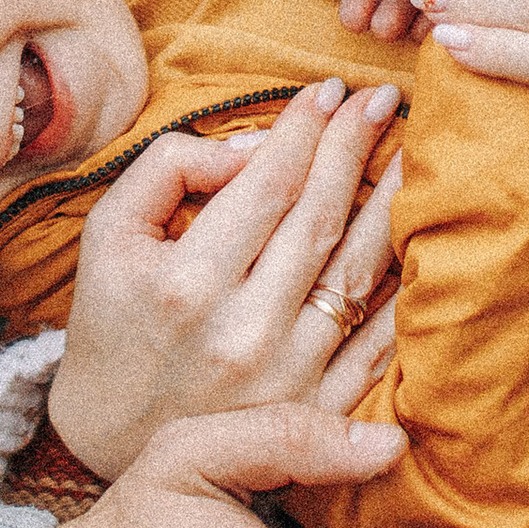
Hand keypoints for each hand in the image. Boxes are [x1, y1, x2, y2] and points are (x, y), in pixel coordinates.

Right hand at [49, 80, 402, 476]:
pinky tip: (419, 240)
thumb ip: (169, 169)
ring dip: (392, 204)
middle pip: (317, 218)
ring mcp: (287, 376)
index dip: (304, 129)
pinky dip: (403, 289)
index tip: (327, 90)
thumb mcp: (109, 233)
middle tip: (380, 98)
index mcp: (187, 283)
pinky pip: (378, 342)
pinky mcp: (316, 410)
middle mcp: (242, 331)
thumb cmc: (112, 321)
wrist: (111, 437)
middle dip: (353, 146)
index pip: (267, 184)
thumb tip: (253, 149)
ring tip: (415, 152)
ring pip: (356, 272)